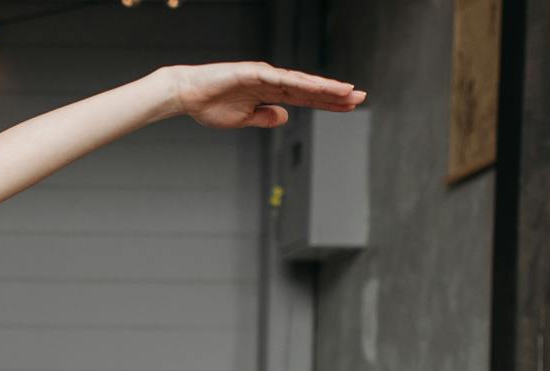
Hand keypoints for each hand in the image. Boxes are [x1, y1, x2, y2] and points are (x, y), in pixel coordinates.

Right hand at [167, 61, 363, 129]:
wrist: (187, 94)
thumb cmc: (210, 106)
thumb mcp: (242, 119)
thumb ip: (264, 117)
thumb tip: (285, 118)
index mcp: (270, 94)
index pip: (306, 99)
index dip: (328, 103)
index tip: (349, 106)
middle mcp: (272, 81)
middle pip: (310, 89)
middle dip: (335, 94)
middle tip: (361, 96)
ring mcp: (265, 75)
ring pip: (301, 83)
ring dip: (325, 87)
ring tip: (348, 92)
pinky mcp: (254, 72)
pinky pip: (282, 79)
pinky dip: (301, 82)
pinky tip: (318, 86)